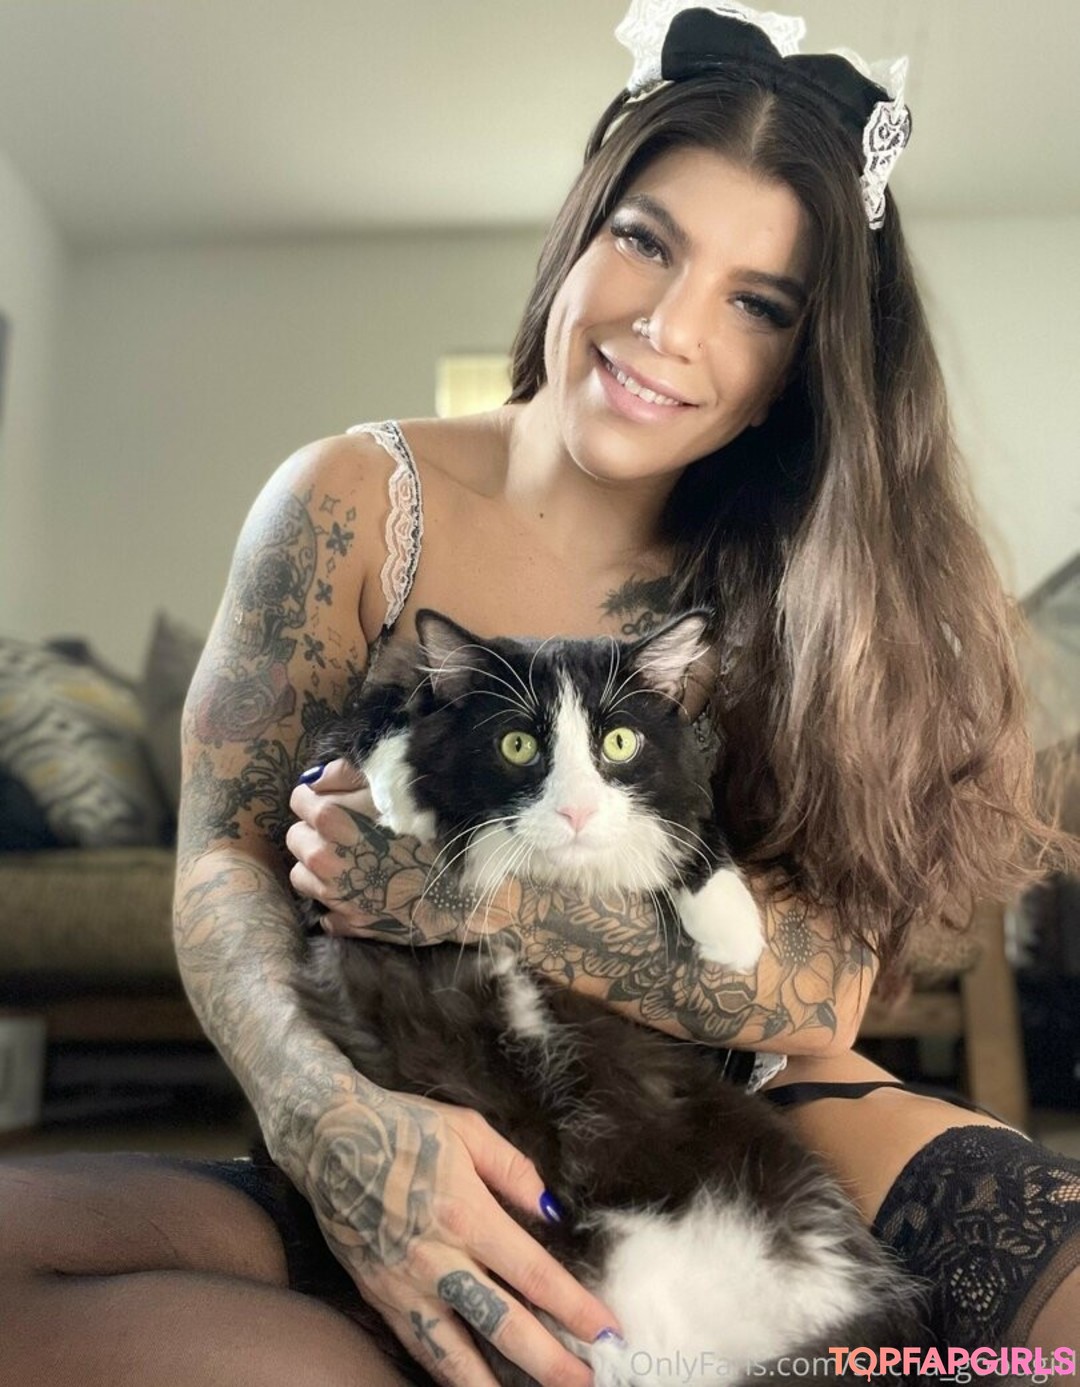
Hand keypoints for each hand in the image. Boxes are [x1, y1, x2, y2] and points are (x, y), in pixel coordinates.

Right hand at [279, 1084, 617, 1386]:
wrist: (329, 1137)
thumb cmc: (402, 1126)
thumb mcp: (468, 1128)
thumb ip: (515, 1170)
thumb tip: (553, 1211)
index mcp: (465, 1212)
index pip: (532, 1273)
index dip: (573, 1307)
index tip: (606, 1329)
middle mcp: (436, 1258)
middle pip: (503, 1325)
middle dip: (550, 1362)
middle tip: (587, 1382)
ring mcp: (405, 1285)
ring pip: (457, 1355)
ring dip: (498, 1386)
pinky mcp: (380, 1298)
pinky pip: (421, 1348)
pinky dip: (451, 1376)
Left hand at [287, 759, 519, 942]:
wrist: (467, 889)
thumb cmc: (436, 832)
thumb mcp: (396, 790)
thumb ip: (348, 777)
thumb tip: (316, 779)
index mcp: (334, 821)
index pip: (300, 801)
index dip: (313, 796)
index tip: (328, 798)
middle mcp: (325, 859)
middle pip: (295, 837)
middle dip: (312, 829)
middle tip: (341, 828)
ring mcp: (336, 895)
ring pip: (301, 874)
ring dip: (316, 864)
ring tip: (347, 858)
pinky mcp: (350, 923)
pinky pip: (324, 909)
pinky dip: (334, 898)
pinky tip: (360, 887)